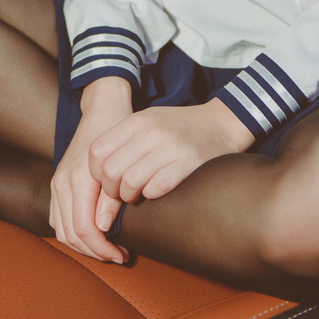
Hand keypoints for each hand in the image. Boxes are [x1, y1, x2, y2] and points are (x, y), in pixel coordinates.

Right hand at [49, 77, 132, 262]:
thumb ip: (112, 198)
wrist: (102, 109)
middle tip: (119, 256)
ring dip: (84, 246)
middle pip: (71, 235)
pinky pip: (58, 219)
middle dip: (94, 252)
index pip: (84, 230)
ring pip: (62, 230)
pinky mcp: (57, 183)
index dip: (103, 249)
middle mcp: (62, 184)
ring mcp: (57, 183)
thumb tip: (107, 230)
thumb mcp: (121, 164)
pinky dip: (73, 233)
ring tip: (108, 249)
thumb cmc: (117, 133)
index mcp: (77, 180)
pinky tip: (94, 235)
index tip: (123, 255)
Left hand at [88, 98, 254, 204]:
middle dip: (110, 191)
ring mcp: (170, 147)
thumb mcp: (149, 122)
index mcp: (137, 121)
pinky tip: (157, 191)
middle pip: (110, 171)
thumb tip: (96, 175)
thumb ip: (123, 142)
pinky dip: (151, 196)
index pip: (97, 151)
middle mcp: (151, 132)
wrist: (222, 123)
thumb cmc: (179, 128)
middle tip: (120, 194)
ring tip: (137, 195)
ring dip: (130, 197)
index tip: (105, 181)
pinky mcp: (187, 163)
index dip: (96, 173)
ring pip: (130, 183)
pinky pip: (156, 189)